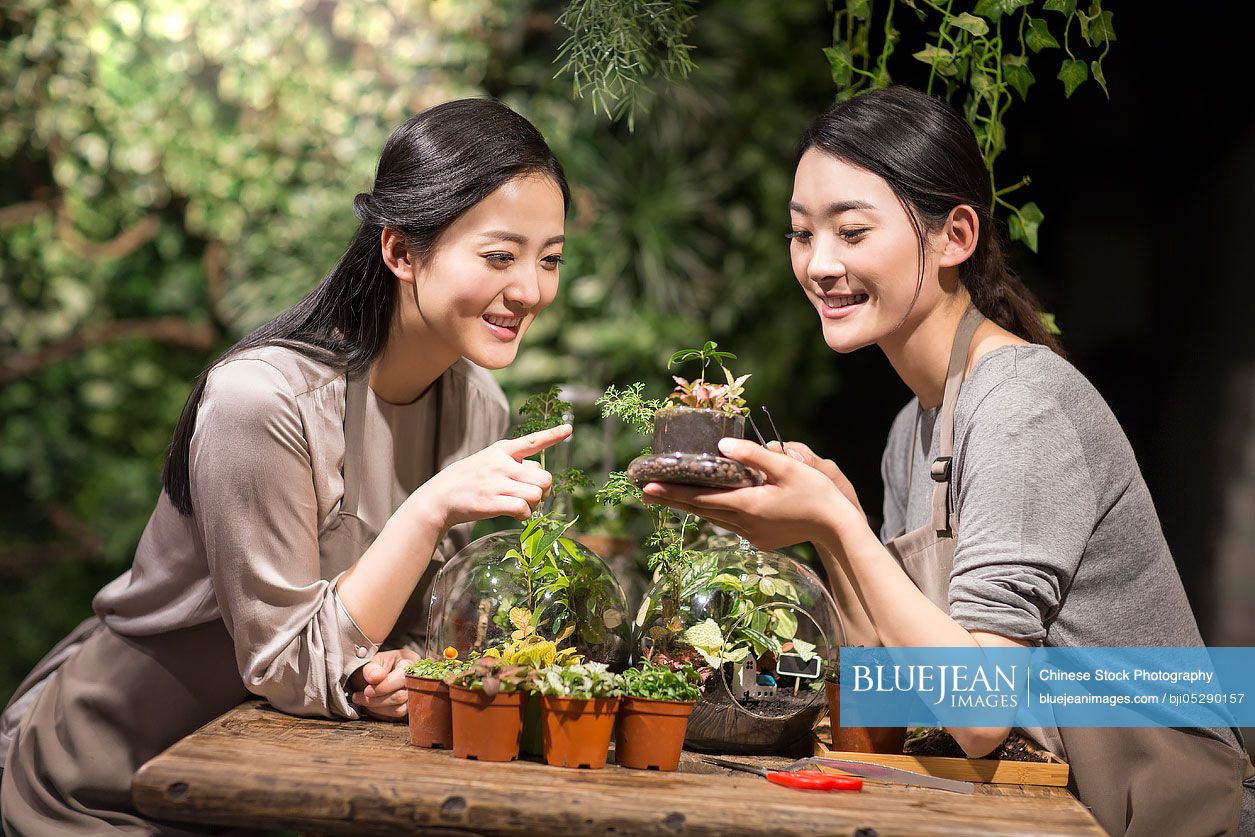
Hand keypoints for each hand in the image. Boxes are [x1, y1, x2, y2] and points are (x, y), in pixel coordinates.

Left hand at [349, 648, 418, 720]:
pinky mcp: (410, 705)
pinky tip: (373, 704)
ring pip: (400, 707)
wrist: (374, 675)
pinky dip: (382, 711)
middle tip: (363, 695)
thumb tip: (376, 677)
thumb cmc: (376, 666)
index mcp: (409, 660)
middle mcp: (417, 677)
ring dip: (378, 706)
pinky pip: (398, 712)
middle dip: (378, 698)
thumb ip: (371, 668)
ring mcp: (415, 692)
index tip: (367, 690)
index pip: (402, 677)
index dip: (384, 686)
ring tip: (364, 699)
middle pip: (402, 695)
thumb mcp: (371, 661)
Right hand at [411, 423, 571, 529]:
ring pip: (536, 494)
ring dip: (534, 504)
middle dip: (544, 490)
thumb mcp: (488, 462)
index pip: (532, 441)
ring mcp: (496, 482)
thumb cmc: (469, 480)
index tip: (569, 430)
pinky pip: (524, 509)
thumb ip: (513, 465)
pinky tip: (516, 514)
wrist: (440, 497)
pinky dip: (525, 515)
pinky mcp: (491, 502)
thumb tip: (541, 478)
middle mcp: (501, 463)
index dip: (552, 435)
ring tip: (521, 505)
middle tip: (534, 496)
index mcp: (502, 450)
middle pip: (544, 477)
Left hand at [641, 437, 865, 550]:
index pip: (701, 498)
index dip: (673, 493)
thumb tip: (721, 445)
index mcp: (748, 504)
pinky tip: (707, 505)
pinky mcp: (760, 540)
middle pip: (701, 510)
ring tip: (669, 497)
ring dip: (692, 507)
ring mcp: (752, 535)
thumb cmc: (815, 492)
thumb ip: (754, 455)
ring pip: (714, 519)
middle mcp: (745, 523)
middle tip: (645, 492)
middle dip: (673, 500)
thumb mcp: (787, 467)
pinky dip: (714, 513)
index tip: (648, 488)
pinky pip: (729, 524)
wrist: (836, 525)